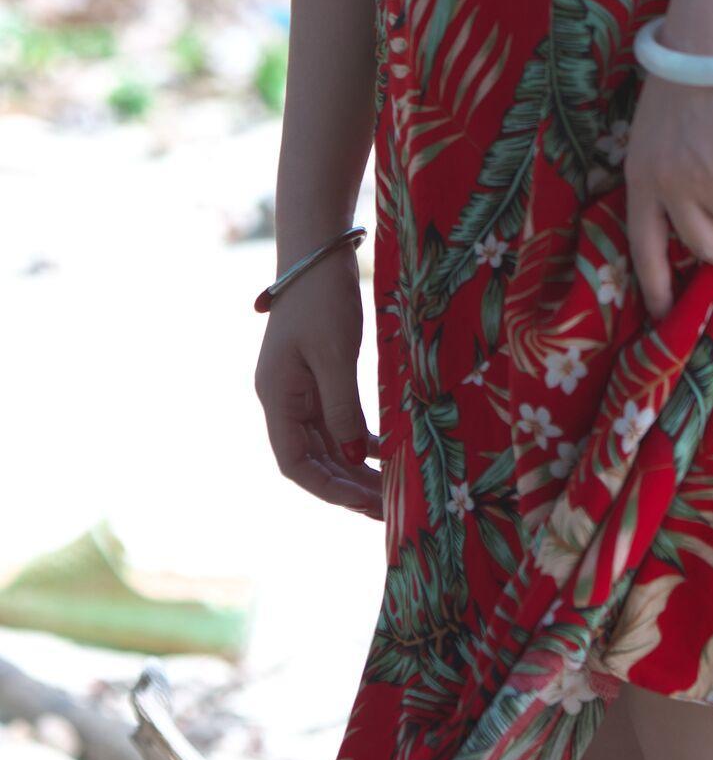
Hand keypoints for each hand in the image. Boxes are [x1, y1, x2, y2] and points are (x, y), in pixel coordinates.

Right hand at [254, 249, 383, 518]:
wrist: (318, 251)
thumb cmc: (322, 298)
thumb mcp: (335, 355)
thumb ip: (343, 407)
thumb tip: (353, 456)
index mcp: (276, 398)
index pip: (296, 464)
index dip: (328, 489)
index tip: (363, 503)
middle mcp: (283, 400)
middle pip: (312, 459)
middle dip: (347, 486)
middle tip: (387, 508)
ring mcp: (299, 389)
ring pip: (326, 443)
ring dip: (354, 468)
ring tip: (390, 489)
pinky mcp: (318, 376)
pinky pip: (336, 420)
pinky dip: (357, 438)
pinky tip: (383, 450)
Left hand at [625, 0, 712, 318]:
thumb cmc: (695, 71)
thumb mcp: (664, 129)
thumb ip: (675, 169)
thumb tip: (712, 214)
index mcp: (641, 176)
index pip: (643, 247)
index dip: (656, 285)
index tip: (665, 315)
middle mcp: (667, 184)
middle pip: (708, 249)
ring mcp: (701, 178)